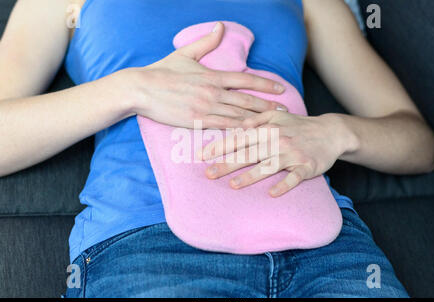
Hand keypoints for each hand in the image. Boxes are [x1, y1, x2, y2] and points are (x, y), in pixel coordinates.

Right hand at [123, 22, 286, 128]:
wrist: (141, 88)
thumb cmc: (162, 71)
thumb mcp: (185, 54)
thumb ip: (205, 43)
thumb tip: (220, 27)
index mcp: (212, 76)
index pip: (245, 79)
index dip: (265, 84)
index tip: (280, 88)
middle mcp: (213, 92)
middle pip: (247, 100)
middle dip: (268, 106)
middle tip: (285, 110)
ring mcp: (206, 108)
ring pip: (238, 116)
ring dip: (258, 121)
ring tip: (274, 125)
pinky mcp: (196, 122)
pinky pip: (222, 128)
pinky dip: (238, 132)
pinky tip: (250, 136)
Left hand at [199, 111, 355, 196]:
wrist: (331, 132)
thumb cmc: (298, 126)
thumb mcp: (276, 116)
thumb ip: (255, 119)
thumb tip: (236, 127)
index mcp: (267, 129)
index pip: (239, 138)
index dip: (219, 146)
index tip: (201, 155)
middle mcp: (277, 140)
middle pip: (248, 153)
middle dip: (227, 163)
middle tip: (208, 174)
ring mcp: (292, 154)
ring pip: (268, 166)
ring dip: (250, 176)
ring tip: (233, 185)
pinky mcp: (306, 166)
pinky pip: (294, 178)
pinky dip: (284, 185)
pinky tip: (272, 193)